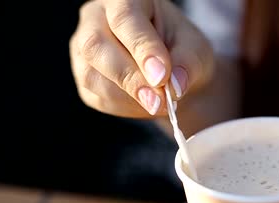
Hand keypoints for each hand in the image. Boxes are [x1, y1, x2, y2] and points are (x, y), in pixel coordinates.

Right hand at [69, 0, 212, 116]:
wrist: (173, 73)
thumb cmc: (182, 50)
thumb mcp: (194, 50)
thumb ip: (187, 64)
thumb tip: (174, 86)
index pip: (125, 18)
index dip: (142, 48)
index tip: (162, 76)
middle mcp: (95, 19)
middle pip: (96, 46)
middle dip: (130, 78)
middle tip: (159, 100)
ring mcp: (83, 50)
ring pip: (92, 76)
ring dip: (129, 97)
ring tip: (161, 104)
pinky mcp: (84, 78)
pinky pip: (98, 98)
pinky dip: (126, 107)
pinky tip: (147, 104)